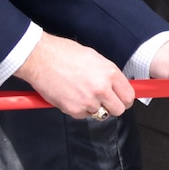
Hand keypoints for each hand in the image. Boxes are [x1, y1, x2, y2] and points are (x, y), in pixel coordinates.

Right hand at [19, 34, 134, 119]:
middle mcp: (101, 88)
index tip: (121, 100)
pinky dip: (79, 109)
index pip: (128, 96)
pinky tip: (71, 95)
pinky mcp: (74, 110)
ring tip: (82, 93)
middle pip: (118, 110)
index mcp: (109, 73)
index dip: (125, 99)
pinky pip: (83, 116)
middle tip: (103, 101)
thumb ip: (107, 74)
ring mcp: (88, 101)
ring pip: (100, 114)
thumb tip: (116, 85)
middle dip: (112, 107)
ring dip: (94, 107)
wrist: (39, 58)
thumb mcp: (93, 57)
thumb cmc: (63, 53)